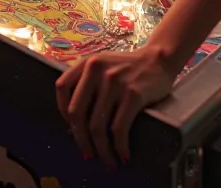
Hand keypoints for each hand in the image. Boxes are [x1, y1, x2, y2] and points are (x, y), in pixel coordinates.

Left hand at [56, 46, 175, 166]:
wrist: (159, 60)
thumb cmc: (129, 67)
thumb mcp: (104, 65)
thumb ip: (88, 82)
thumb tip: (75, 124)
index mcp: (88, 63)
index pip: (62, 87)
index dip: (62, 111)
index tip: (71, 126)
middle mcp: (98, 70)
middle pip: (76, 113)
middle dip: (80, 139)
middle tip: (87, 153)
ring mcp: (115, 82)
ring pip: (97, 126)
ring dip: (101, 150)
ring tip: (107, 160)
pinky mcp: (133, 94)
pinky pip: (119, 129)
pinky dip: (119, 147)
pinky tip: (123, 154)